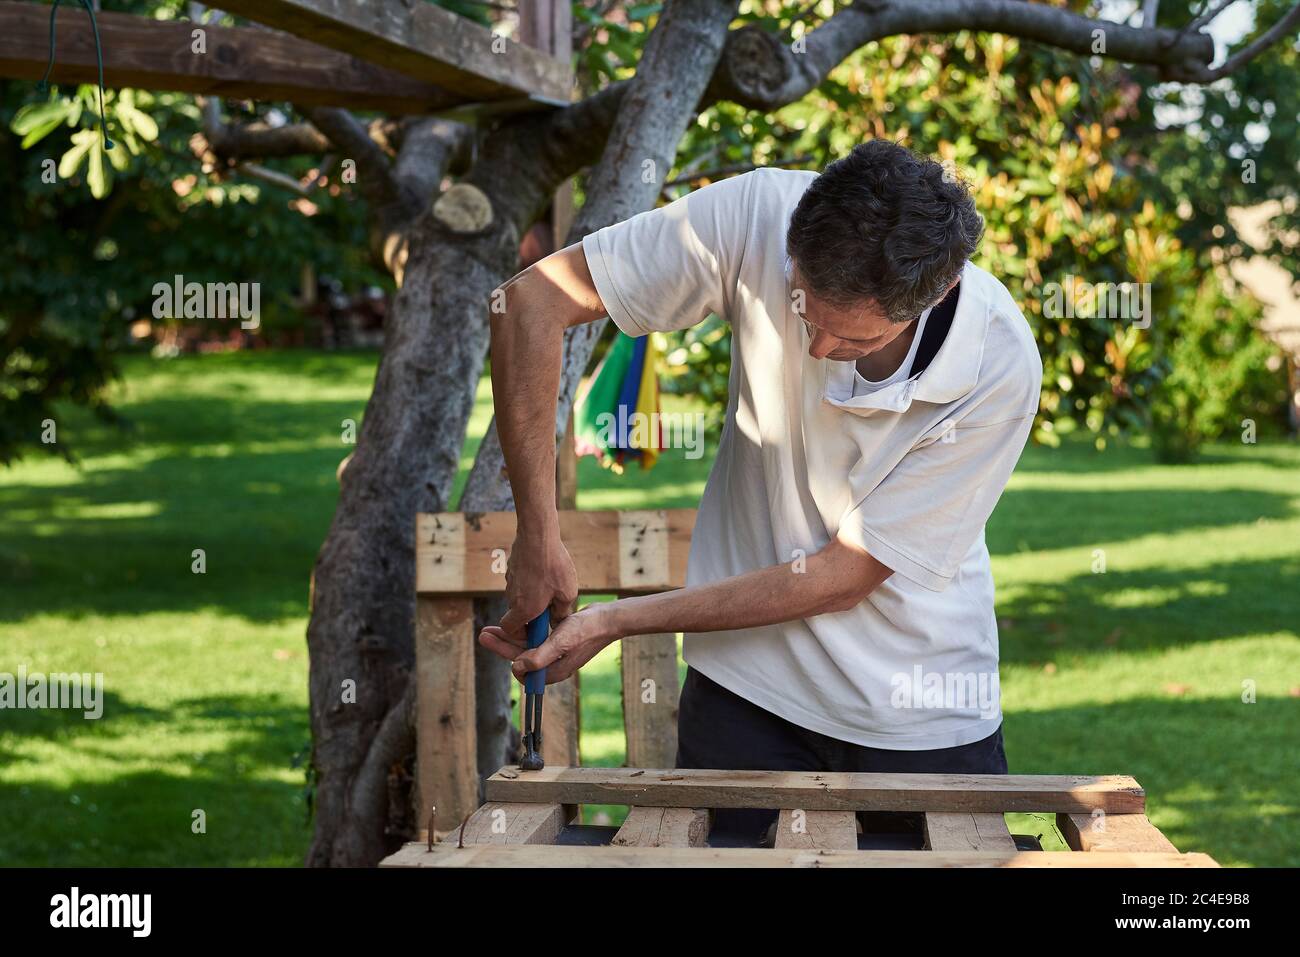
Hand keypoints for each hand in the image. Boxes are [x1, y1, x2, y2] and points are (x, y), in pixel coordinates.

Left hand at [478, 603, 616, 684]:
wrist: (608, 618)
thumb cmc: (587, 630)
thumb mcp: (561, 642)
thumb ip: (539, 657)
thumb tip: (517, 668)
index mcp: (553, 670)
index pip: (523, 669)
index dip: (506, 655)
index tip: (494, 641)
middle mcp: (553, 664)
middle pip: (521, 657)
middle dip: (501, 645)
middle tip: (484, 633)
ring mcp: (555, 653)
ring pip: (526, 647)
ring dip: (510, 637)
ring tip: (491, 627)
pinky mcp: (558, 641)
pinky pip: (535, 639)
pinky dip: (523, 631)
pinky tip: (515, 622)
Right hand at [499, 524, 578, 643]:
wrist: (537, 535)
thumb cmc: (554, 566)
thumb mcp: (567, 593)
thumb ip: (561, 613)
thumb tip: (557, 622)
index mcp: (524, 609)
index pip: (510, 630)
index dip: (520, 633)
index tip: (537, 628)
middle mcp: (512, 597)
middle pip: (516, 613)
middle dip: (531, 614)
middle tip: (550, 605)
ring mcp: (509, 581)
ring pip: (519, 596)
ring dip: (532, 596)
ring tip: (551, 584)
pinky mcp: (511, 568)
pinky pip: (520, 581)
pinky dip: (530, 581)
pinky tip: (545, 570)